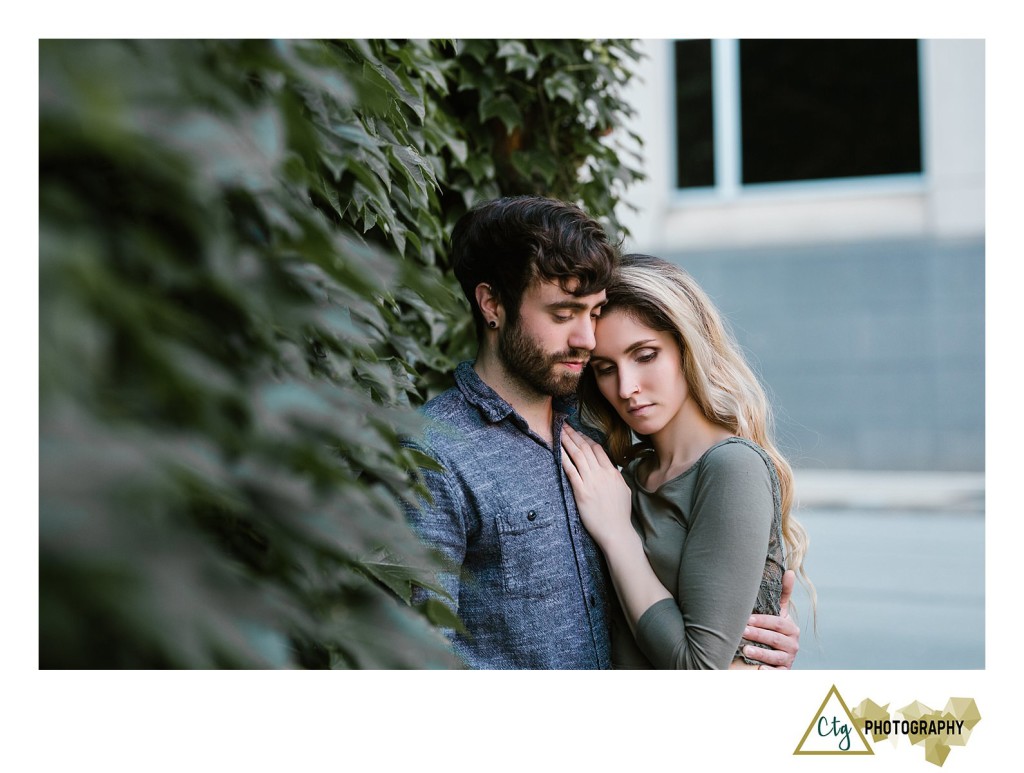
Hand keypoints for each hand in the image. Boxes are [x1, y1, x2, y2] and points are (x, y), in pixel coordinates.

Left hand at [560, 425, 633, 548]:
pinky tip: (557, 450)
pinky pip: (570, 470)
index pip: (598, 449)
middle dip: (573, 434)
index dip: (586, 438)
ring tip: (559, 431)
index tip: (578, 432)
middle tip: (564, 425)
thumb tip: (612, 470)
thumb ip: (616, 477)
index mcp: (612, 472)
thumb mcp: (623, 490)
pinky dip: (563, 458)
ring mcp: (591, 482)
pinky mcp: (581, 492)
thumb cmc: (620, 514)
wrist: (616, 531)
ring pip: (577, 455)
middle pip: (585, 448)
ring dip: (567, 441)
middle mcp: (602, 473)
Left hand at [741, 569, 799, 668]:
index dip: (762, 621)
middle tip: (741, 632)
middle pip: (774, 639)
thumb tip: (789, 572)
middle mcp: (792, 645)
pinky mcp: (783, 673)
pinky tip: (758, 669)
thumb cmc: (772, 629)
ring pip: (775, 657)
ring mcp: (788, 660)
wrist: (775, 656)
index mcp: (791, 628)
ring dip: (760, 653)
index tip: (747, 619)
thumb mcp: (778, 612)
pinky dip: (768, 672)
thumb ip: (783, 594)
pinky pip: (777, 673)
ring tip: (744, 650)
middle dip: (757, 635)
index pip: (777, 623)